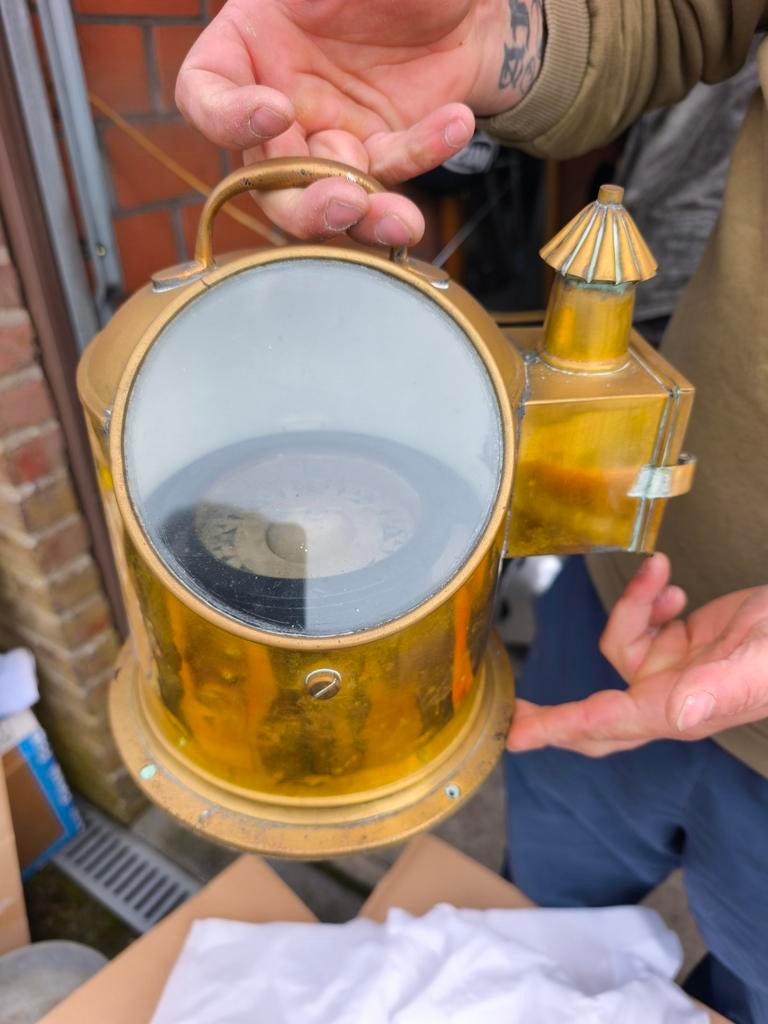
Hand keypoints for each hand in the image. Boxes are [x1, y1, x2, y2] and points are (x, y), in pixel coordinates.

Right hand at [176, 0, 543, 243]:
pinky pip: (392, 173)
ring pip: (327, 199)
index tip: (275, 111)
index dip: (227, 118)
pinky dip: (424, 156)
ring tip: (404, 221)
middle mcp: (280, 102)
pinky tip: (456, 124)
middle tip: (345, 203)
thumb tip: (300, 4)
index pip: (205, 94)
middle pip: (267, 179)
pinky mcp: (379, 154)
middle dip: (305, 204)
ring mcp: (329, 136)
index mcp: (249, 46)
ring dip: (365, 217)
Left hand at [507, 554, 767, 756]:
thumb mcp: (757, 666)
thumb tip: (677, 716)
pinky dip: (649, 599)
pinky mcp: (681, 645)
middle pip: (596, 716)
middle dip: (556, 714)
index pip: (603, 723)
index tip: (516, 735)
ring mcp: (673, 672)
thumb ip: (717, 692)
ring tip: (665, 580)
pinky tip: (672, 584)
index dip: (557, 728)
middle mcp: (668, 697)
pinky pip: (643, 624)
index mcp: (677, 710)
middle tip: (516, 710)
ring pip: (620, 646)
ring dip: (633, 608)